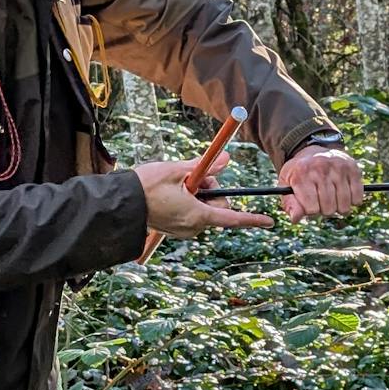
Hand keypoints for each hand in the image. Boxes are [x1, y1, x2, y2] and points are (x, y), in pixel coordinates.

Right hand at [135, 150, 274, 237]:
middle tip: (194, 175)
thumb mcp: (178, 170)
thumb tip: (226, 159)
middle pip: (217, 206)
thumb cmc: (146, 186)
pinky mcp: (175, 229)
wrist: (119, 204)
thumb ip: (205, 167)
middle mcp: (193, 227)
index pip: (231, 218)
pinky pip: (191, 214)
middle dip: (212, 189)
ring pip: (204, 208)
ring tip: (177, 184)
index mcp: (197, 215)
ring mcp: (183, 230)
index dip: (252, 219)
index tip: (269, 222)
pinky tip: (171, 193)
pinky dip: (189, 201)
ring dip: (198, 194)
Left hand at [281, 144, 364, 220]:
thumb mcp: (286, 185)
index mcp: (301, 174)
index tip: (309, 204)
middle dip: (324, 210)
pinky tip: (344, 194)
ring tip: (332, 199)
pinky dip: (352, 201)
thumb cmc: (299, 174)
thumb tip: (296, 219)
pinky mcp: (353, 168)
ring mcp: (338, 167)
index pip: (311, 208)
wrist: (313, 151)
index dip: (311, 211)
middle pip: (328, 208)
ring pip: (344, 205)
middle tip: (321, 201)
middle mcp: (320, 168)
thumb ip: (289, 203)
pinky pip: (358, 197)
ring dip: (339, 208)